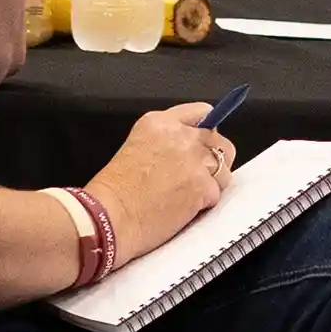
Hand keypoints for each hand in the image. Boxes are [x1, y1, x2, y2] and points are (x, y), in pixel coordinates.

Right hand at [89, 107, 237, 263]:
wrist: (106, 219)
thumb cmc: (112, 193)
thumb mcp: (136, 148)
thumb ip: (165, 143)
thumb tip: (189, 149)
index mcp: (159, 123)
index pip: (201, 112)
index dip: (206, 131)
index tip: (205, 143)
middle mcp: (179, 136)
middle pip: (219, 141)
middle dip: (214, 159)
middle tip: (198, 176)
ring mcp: (193, 160)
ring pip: (223, 169)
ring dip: (212, 184)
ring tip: (186, 196)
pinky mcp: (201, 185)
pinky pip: (216, 193)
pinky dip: (204, 204)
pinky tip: (183, 209)